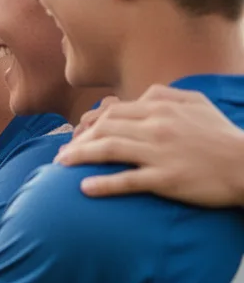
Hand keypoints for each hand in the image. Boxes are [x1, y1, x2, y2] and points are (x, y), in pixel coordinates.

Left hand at [56, 84, 243, 206]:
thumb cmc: (221, 135)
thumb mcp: (196, 103)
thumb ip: (164, 94)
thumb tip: (138, 97)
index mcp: (160, 108)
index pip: (112, 112)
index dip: (89, 124)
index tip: (76, 135)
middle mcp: (156, 127)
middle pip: (104, 129)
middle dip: (78, 140)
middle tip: (63, 154)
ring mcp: (159, 153)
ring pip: (108, 150)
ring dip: (79, 157)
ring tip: (61, 165)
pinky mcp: (165, 179)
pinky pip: (127, 180)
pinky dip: (103, 184)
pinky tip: (84, 187)